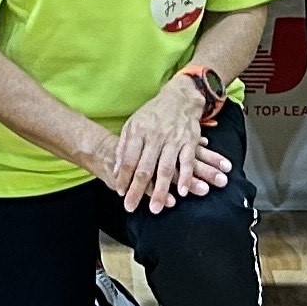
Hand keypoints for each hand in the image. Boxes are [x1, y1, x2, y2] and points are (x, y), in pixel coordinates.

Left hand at [102, 77, 223, 211]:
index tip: (121, 193)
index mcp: (139, 132)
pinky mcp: (190, 142)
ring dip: (161, 190)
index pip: (129, 159)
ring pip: (166, 168)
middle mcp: (155, 137)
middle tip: (131, 207)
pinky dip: (186, 178)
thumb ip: (124, 147)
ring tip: (156, 208)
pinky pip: (187, 162)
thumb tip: (117, 171)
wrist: (180, 97)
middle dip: (137, 190)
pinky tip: (181, 192)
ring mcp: (173, 140)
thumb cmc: (153, 114)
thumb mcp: (133, 124)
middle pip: (145, 168)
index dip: (124, 177)